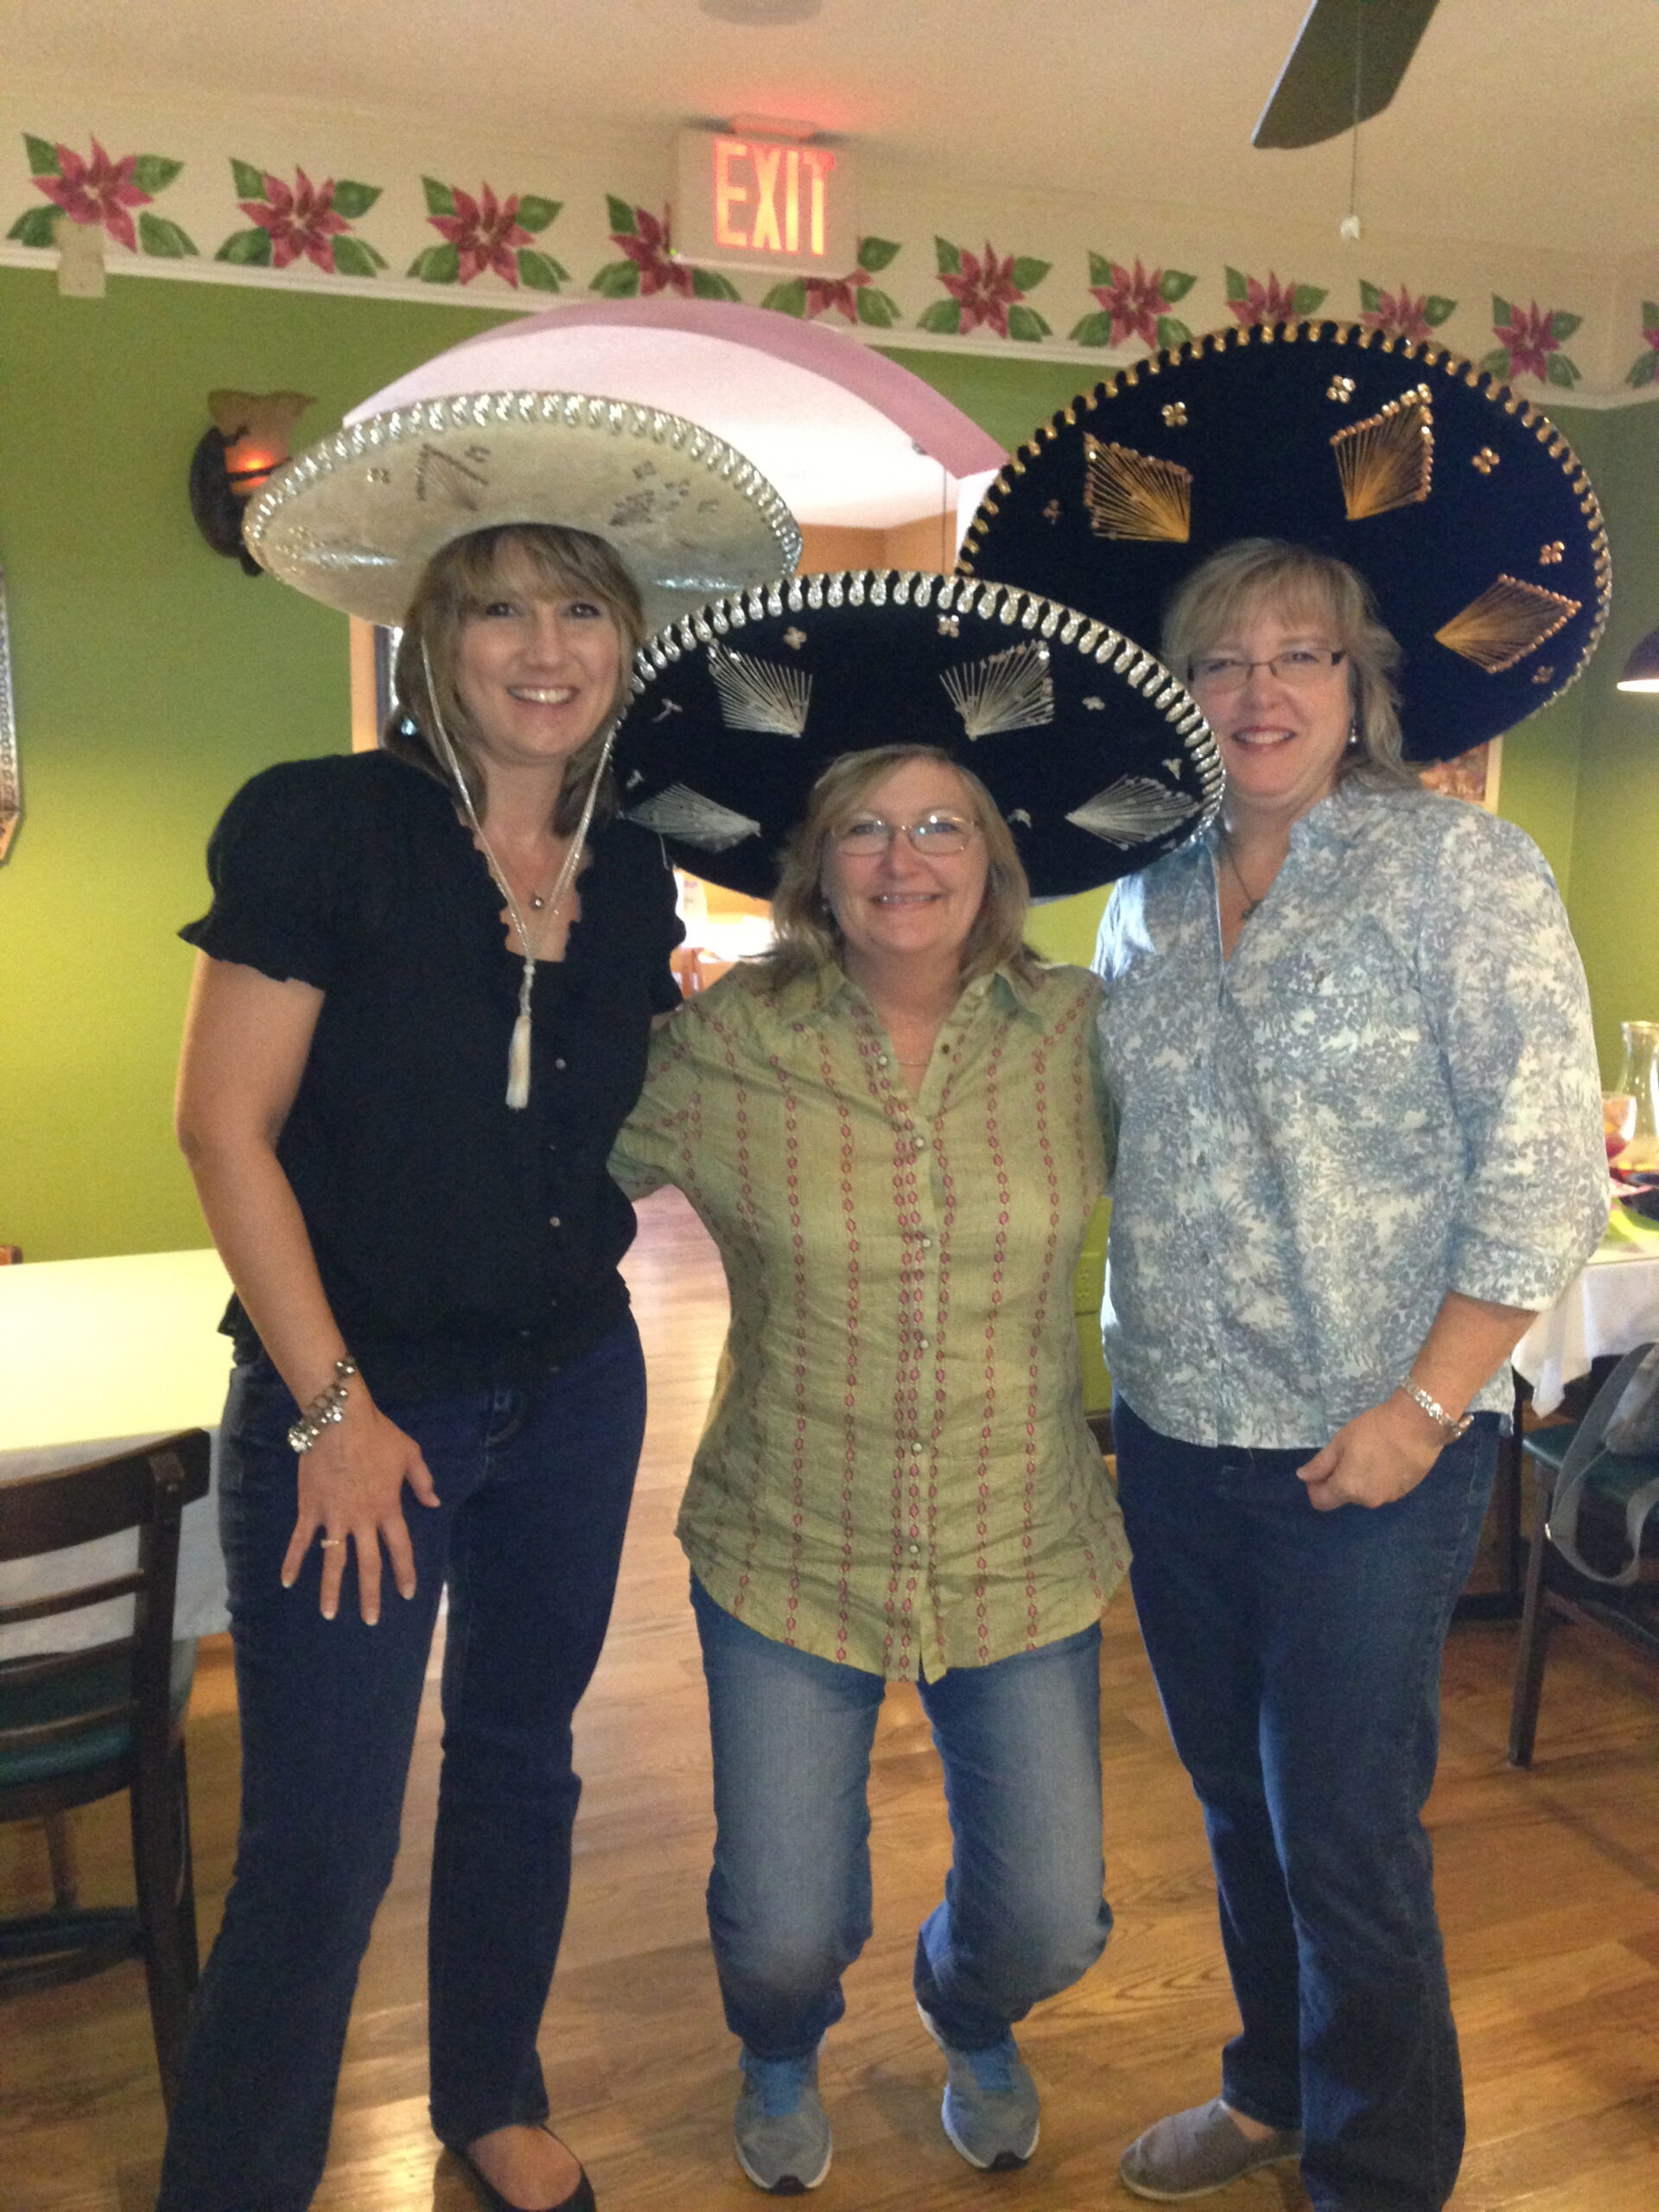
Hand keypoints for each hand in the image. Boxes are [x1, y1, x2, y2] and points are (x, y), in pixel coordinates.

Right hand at [279, 1395, 439, 1621]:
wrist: (339, 1420)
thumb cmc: (378, 1434)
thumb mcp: (410, 1454)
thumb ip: (423, 1481)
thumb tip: (434, 1503)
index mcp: (388, 1508)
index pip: (400, 1548)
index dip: (405, 1572)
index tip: (408, 1594)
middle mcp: (363, 1519)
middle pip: (368, 1564)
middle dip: (370, 1594)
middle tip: (370, 1620)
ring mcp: (334, 1517)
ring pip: (334, 1561)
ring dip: (332, 1589)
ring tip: (329, 1614)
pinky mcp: (310, 1510)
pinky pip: (300, 1541)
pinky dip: (292, 1562)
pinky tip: (286, 1582)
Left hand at [1297, 1393, 1446, 1512]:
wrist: (1419, 1425)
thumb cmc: (1375, 1430)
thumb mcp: (1341, 1442)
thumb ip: (1321, 1464)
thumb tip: (1303, 1477)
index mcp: (1348, 1488)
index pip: (1322, 1501)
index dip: (1315, 1487)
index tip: (1319, 1471)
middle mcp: (1368, 1500)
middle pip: (1345, 1496)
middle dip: (1340, 1479)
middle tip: (1348, 1453)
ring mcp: (1390, 1498)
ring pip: (1365, 1493)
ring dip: (1361, 1480)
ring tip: (1370, 1453)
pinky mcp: (1406, 1491)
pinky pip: (1383, 1489)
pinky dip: (1379, 1479)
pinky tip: (1387, 1458)